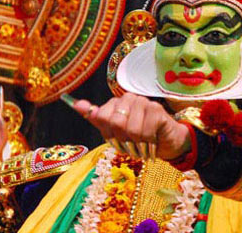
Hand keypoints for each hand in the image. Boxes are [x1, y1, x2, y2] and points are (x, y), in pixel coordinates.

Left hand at [73, 93, 190, 159]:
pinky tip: (152, 142)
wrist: (165, 143)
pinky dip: (148, 143)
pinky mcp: (157, 110)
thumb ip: (97, 119)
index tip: (118, 139)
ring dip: (137, 144)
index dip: (108, 134)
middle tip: (132, 143)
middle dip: (123, 140)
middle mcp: (129, 98)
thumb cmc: (138, 138)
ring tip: (142, 143)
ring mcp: (144, 102)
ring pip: (131, 129)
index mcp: (116, 102)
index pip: (100, 117)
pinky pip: (145, 132)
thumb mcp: (114, 132)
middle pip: (115, 122)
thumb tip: (76, 105)